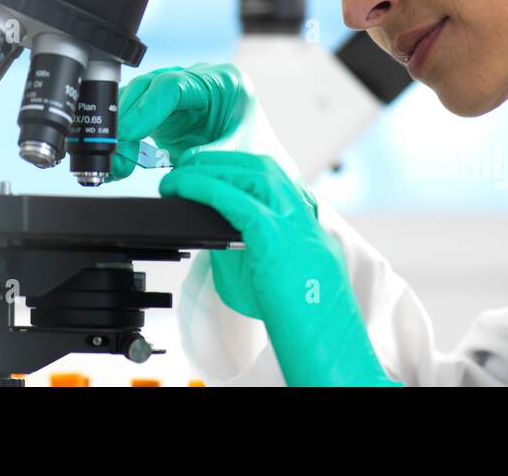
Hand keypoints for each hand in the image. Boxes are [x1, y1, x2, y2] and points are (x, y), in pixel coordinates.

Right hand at [108, 63, 258, 181]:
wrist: (261, 164)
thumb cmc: (256, 153)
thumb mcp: (237, 155)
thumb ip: (207, 159)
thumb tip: (175, 172)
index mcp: (223, 82)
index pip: (174, 85)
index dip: (146, 109)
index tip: (128, 134)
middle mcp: (198, 81)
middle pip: (149, 88)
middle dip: (126, 120)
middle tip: (113, 151)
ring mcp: (180, 94)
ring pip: (137, 100)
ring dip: (121, 132)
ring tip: (115, 162)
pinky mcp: (167, 112)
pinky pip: (137, 117)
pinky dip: (125, 139)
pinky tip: (119, 161)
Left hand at [161, 150, 402, 386]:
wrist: (326, 346)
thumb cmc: (299, 323)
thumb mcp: (269, 277)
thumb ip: (245, 248)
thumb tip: (212, 228)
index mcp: (308, 230)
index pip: (277, 182)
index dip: (240, 169)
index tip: (212, 169)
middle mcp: (305, 220)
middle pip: (266, 170)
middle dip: (224, 160)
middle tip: (189, 164)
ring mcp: (295, 225)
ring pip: (255, 174)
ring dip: (213, 167)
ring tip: (181, 173)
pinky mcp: (275, 237)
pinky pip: (235, 199)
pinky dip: (205, 187)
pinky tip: (184, 187)